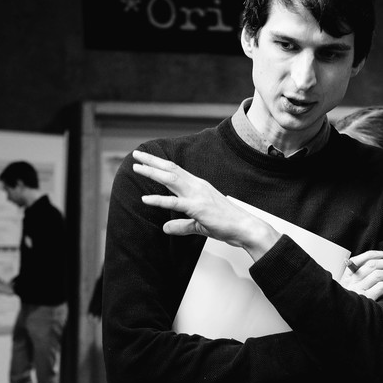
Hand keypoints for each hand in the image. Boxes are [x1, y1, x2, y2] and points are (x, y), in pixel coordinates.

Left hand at [132, 150, 279, 260]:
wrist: (245, 228)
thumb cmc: (227, 224)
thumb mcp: (199, 225)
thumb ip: (181, 225)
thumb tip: (166, 228)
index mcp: (198, 186)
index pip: (176, 170)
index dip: (160, 164)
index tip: (146, 159)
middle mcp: (197, 186)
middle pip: (171, 169)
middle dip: (152, 161)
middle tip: (137, 154)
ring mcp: (197, 195)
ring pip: (171, 179)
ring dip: (152, 172)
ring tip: (137, 168)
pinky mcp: (197, 208)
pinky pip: (174, 202)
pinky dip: (158, 200)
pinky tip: (146, 199)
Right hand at [339, 251, 382, 300]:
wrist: (348, 317)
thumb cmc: (352, 303)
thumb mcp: (349, 289)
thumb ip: (359, 278)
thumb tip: (380, 266)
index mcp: (346, 276)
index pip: (358, 260)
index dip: (373, 255)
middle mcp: (352, 281)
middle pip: (373, 265)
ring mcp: (359, 290)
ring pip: (380, 274)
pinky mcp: (367, 299)